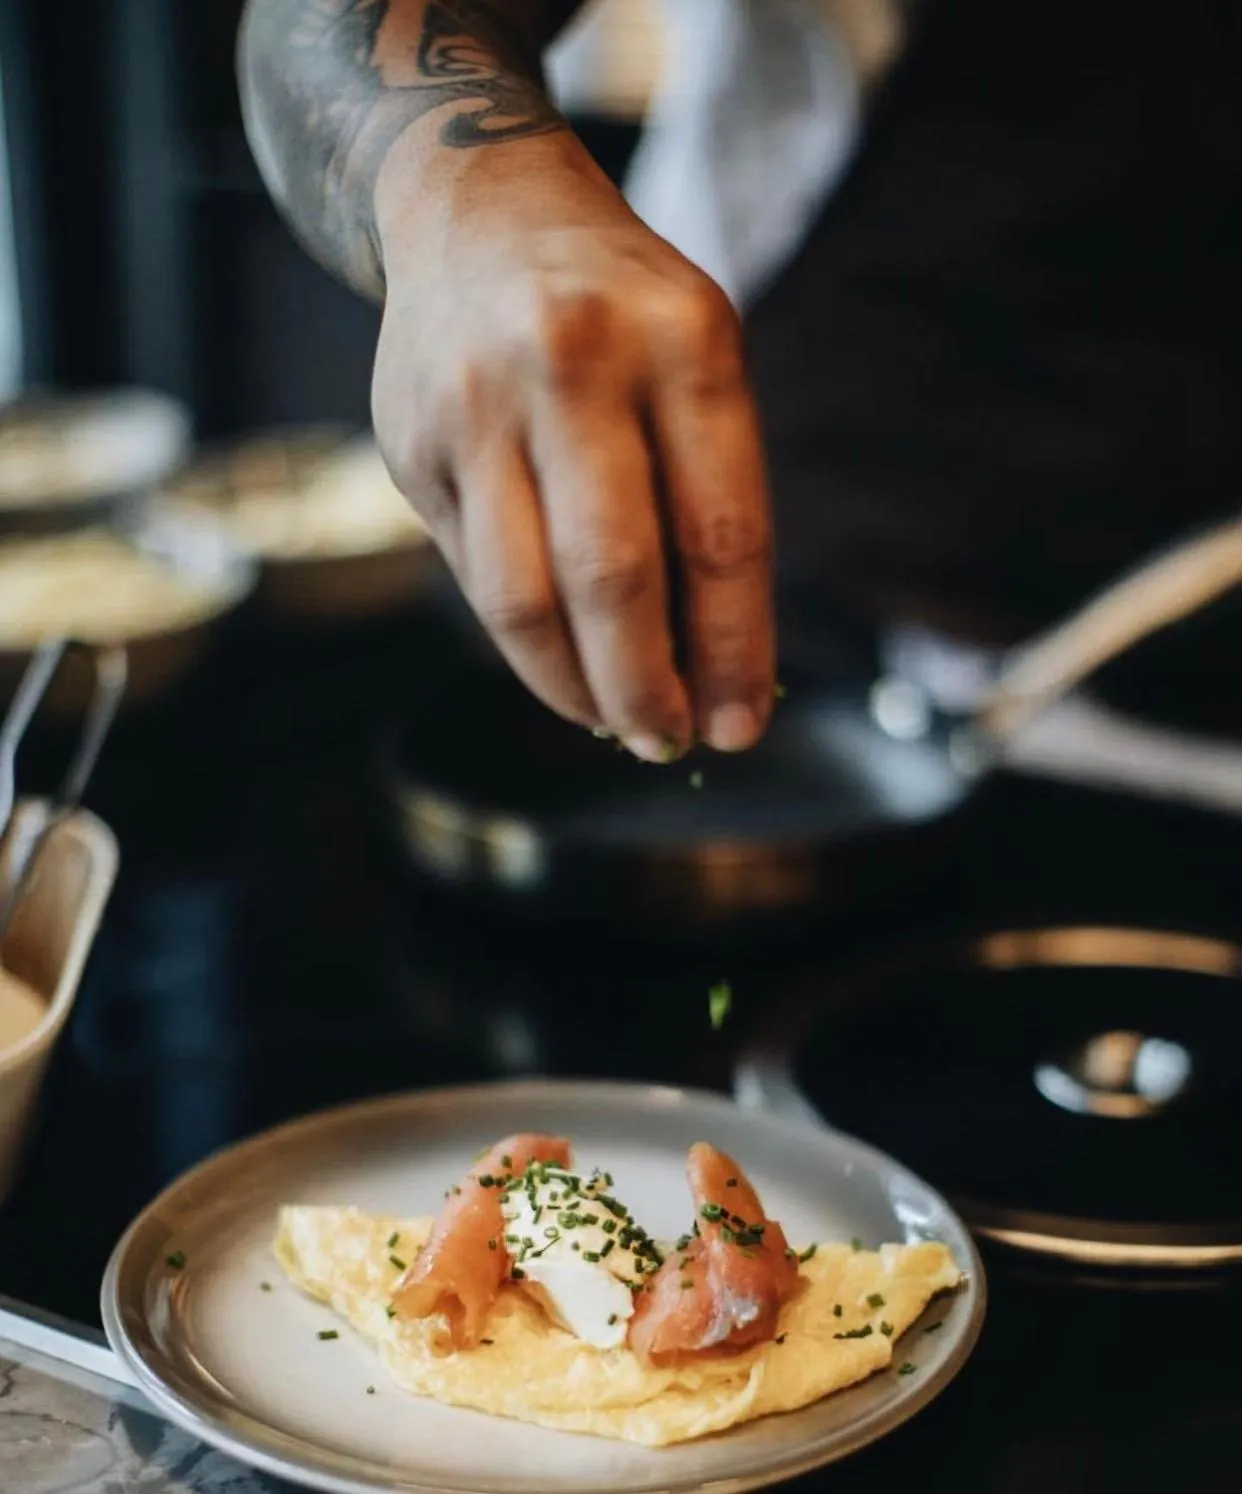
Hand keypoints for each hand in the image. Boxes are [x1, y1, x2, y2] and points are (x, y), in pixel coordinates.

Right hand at [371, 137, 773, 759]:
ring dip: (575, 687)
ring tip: (614, 718)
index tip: (741, 726)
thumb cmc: (622, 312)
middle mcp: (570, 363)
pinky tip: (561, 659)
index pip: (719, 533)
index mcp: (681, 339)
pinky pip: (476, 578)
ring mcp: (475, 403)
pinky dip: (526, 642)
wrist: (479, 211)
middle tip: (668, 741)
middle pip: (613, 575)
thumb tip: (710, 669)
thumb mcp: (699, 362)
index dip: (733, 650)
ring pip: (523, 598)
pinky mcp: (410, 443)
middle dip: (646, 688)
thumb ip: (707, 498)